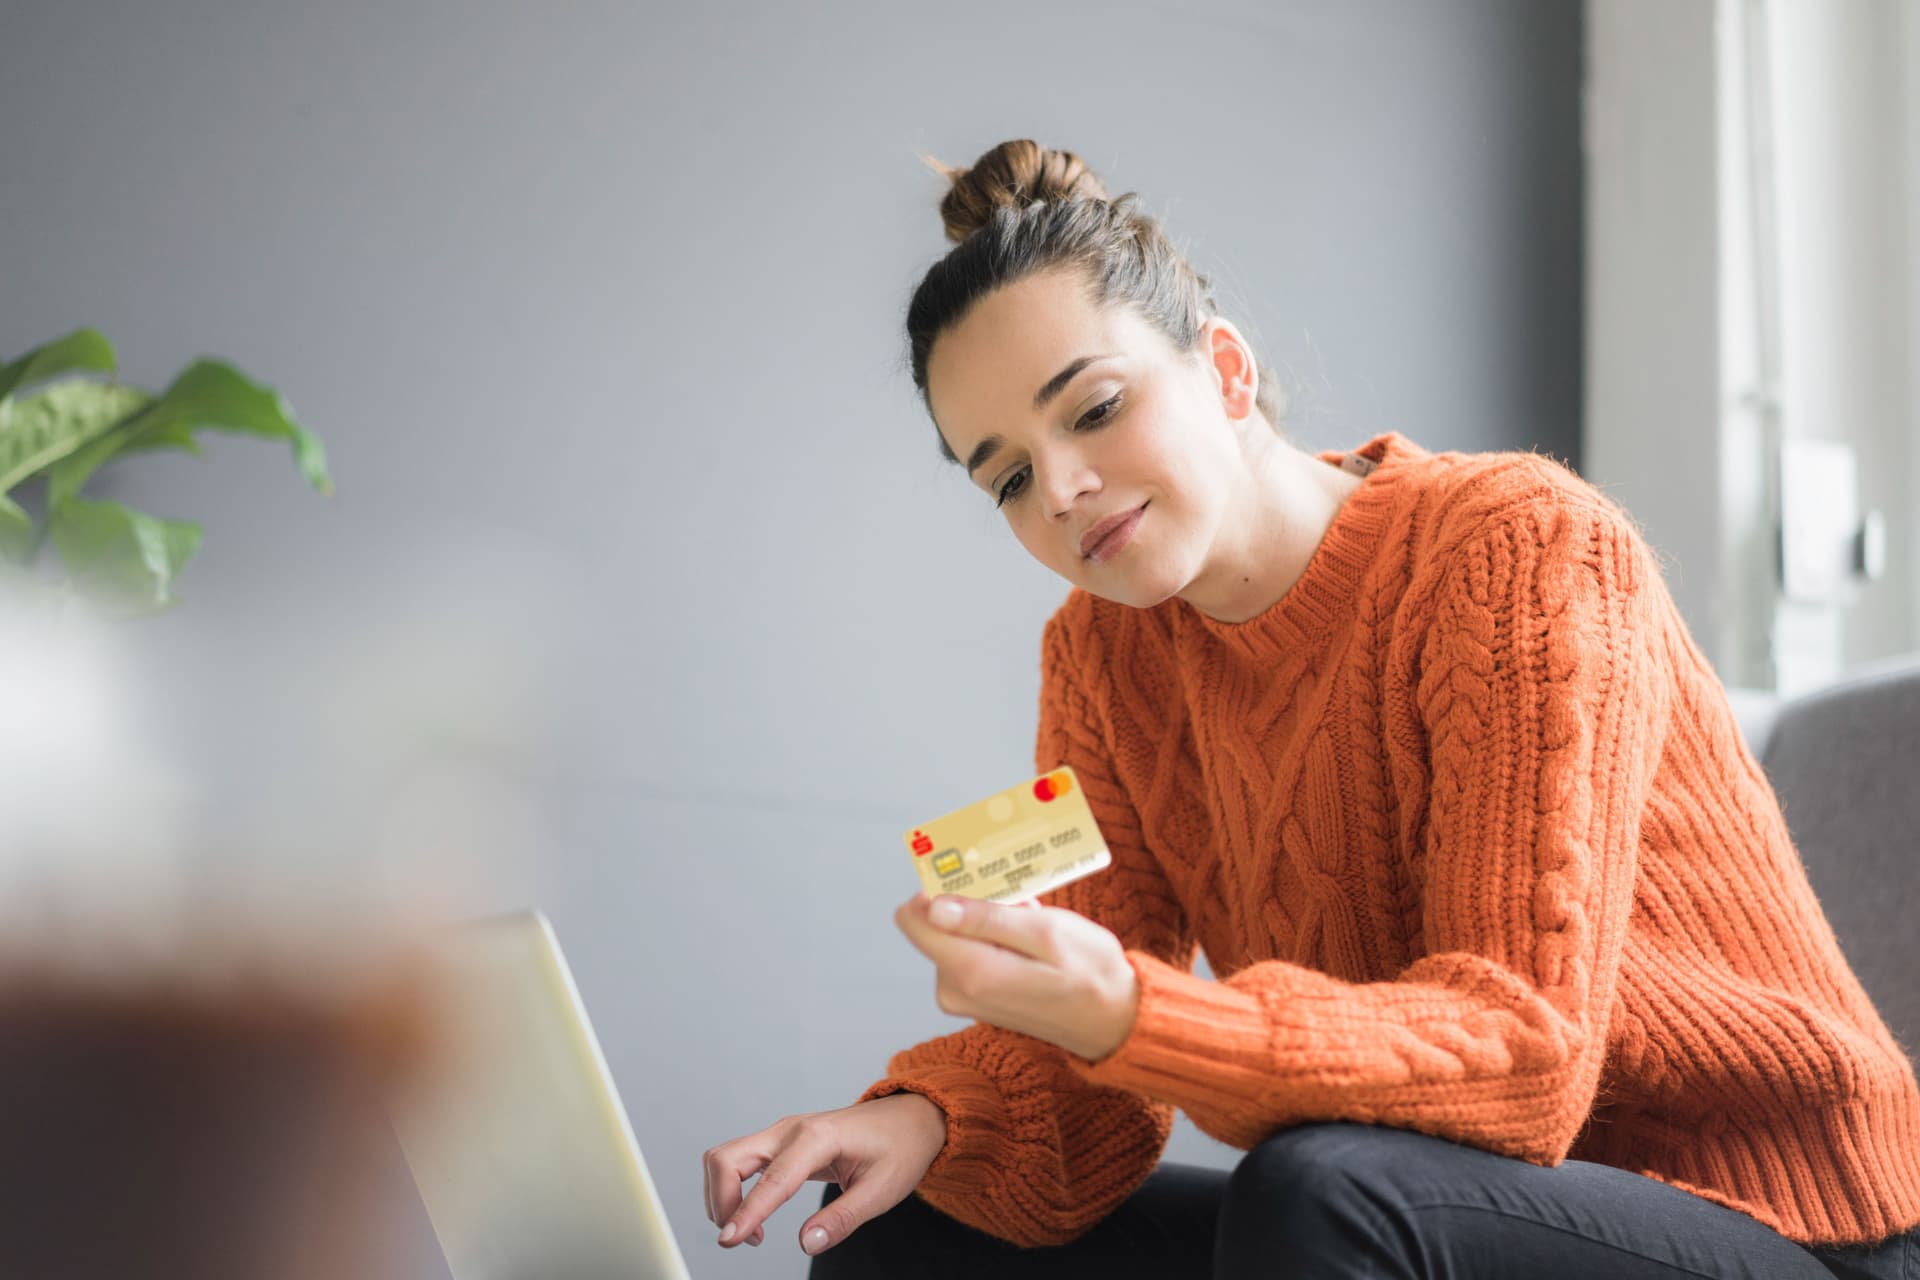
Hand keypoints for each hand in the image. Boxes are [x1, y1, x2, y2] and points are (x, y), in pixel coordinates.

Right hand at [701, 1092, 946, 1256]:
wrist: (910, 1118)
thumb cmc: (900, 1147)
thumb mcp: (882, 1190)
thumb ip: (843, 1218)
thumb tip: (808, 1243)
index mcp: (818, 1138)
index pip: (771, 1180)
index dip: (747, 1213)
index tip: (730, 1242)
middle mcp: (791, 1130)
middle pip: (728, 1159)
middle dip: (721, 1202)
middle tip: (741, 1240)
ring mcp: (783, 1133)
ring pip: (726, 1158)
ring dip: (723, 1196)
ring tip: (751, 1232)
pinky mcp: (781, 1141)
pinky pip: (738, 1160)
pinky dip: (732, 1188)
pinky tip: (754, 1213)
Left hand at [893, 891, 1139, 1060]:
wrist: (1114, 1021)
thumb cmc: (1090, 973)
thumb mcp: (1046, 933)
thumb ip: (987, 919)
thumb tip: (934, 906)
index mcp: (971, 971)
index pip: (913, 918)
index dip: (939, 887)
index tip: (974, 876)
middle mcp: (955, 989)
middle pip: (936, 922)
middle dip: (973, 901)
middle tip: (1020, 901)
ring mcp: (963, 996)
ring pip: (954, 934)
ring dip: (988, 918)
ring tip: (1032, 921)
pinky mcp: (974, 997)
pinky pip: (969, 951)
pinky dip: (994, 937)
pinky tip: (1028, 938)